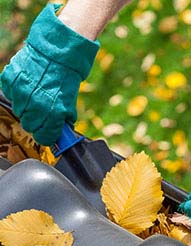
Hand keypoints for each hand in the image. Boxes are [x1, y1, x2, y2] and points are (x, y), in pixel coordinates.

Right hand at [0, 4, 98, 145]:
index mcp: (54, 112)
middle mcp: (36, 105)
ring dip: (26, 107)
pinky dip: (17, 93)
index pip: (44, 137)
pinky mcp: (10, 80)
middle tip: (43, 113)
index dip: (46, 136)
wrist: (57, 51)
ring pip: (19, 111)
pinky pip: (10, 95)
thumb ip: (63, 119)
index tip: (48, 133)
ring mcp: (21, 92)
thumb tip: (61, 132)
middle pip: (29, 126)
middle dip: (37, 122)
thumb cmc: (66, 77)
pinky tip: (28, 85)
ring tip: (36, 95)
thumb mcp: (70, 102)